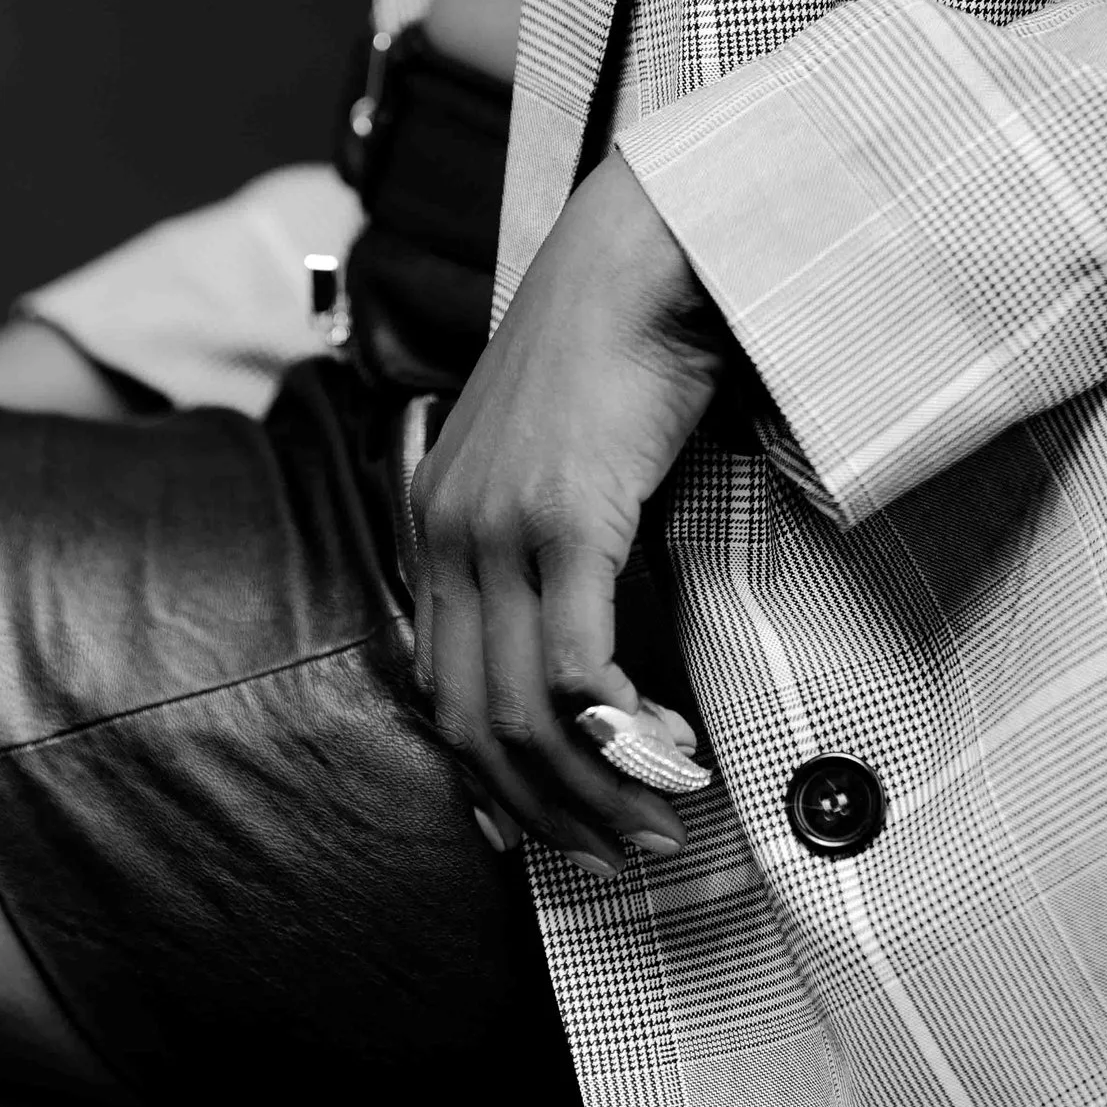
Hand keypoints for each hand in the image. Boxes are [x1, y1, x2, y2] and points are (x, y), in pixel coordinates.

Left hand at [411, 148, 729, 870]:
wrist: (639, 256)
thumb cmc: (616, 346)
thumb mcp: (554, 455)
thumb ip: (548, 540)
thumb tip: (592, 650)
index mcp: (435, 522)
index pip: (443, 692)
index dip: (499, 781)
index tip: (564, 825)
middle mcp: (449, 534)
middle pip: (475, 725)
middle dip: (550, 813)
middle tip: (627, 850)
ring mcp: (499, 530)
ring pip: (526, 716)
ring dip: (596, 791)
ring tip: (663, 821)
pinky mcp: (564, 521)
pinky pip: (576, 670)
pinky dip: (620, 733)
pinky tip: (671, 749)